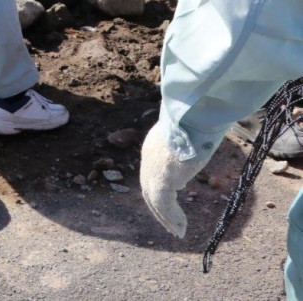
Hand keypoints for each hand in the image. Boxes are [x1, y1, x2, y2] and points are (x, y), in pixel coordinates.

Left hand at [139, 120, 212, 237]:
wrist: (194, 115)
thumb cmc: (199, 119)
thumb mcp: (190, 134)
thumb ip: (188, 146)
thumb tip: (196, 153)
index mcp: (154, 146)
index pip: (153, 172)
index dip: (161, 187)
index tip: (175, 197)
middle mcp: (149, 158)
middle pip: (149, 188)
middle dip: (159, 208)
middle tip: (171, 223)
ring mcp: (152, 169)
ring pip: (154, 200)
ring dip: (166, 218)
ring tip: (178, 232)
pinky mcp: (162, 179)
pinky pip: (163, 204)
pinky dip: (171, 217)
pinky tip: (181, 228)